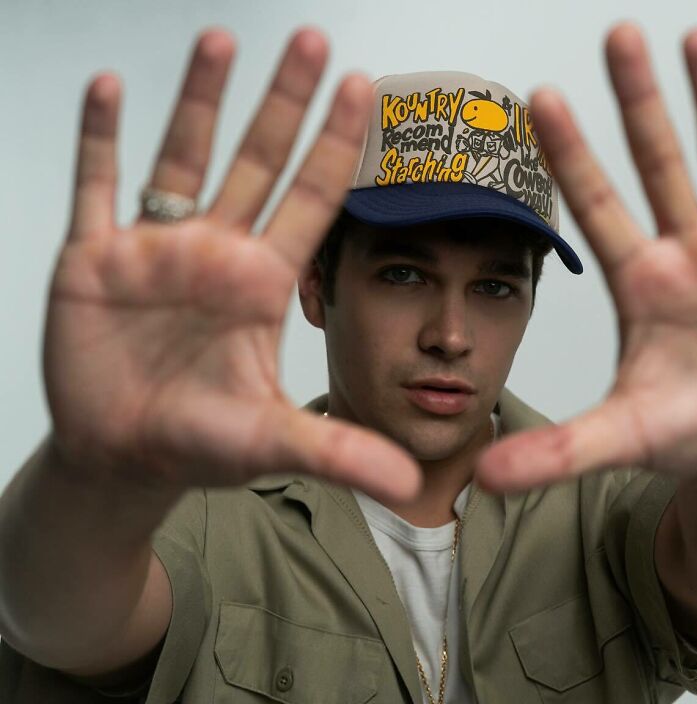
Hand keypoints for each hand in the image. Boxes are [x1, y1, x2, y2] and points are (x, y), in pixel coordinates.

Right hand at [45, 28, 418, 500]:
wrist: (125, 456)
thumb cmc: (201, 443)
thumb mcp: (273, 443)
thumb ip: (339, 454)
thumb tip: (412, 485)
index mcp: (264, 281)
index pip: (313, 198)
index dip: (339, 144)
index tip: (365, 86)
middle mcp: (218, 251)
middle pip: (259, 159)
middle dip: (285, 100)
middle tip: (314, 38)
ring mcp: (157, 248)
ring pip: (183, 156)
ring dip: (201, 98)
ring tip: (222, 38)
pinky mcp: (94, 258)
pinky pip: (97, 185)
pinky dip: (100, 139)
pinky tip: (109, 88)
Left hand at [478, 24, 696, 489]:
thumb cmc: (691, 430)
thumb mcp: (626, 436)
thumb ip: (559, 452)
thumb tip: (484, 481)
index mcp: (641, 282)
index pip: (597, 206)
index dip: (570, 154)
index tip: (538, 98)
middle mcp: (687, 249)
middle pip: (657, 162)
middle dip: (638, 101)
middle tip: (616, 35)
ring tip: (695, 38)